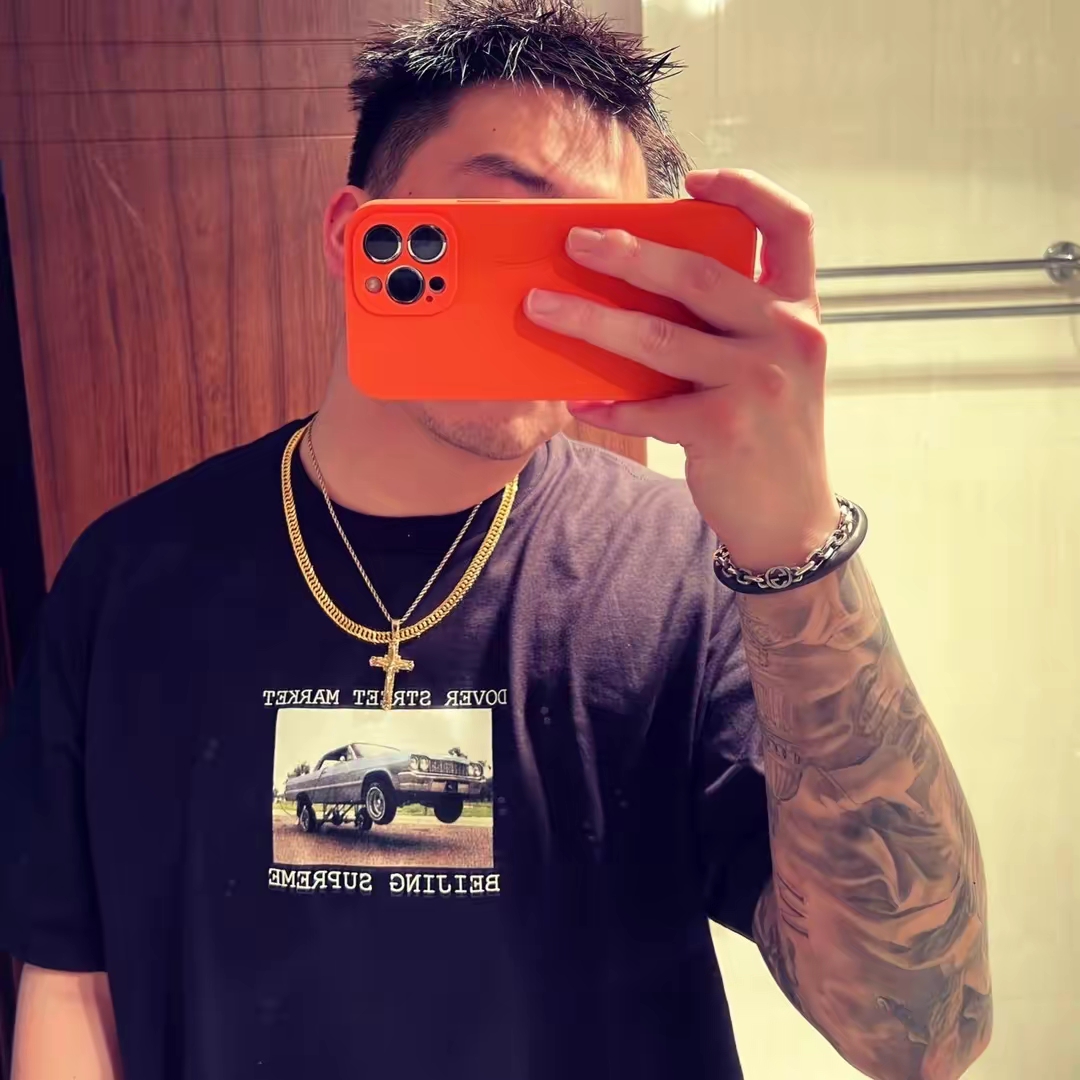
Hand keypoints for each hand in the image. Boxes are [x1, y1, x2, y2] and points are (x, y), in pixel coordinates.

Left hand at [523, 169, 839, 570]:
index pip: (791, 225)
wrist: (791, 517)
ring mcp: (758, 383)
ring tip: (542, 307)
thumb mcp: (768, 365)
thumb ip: (729, 324)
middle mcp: (787, 336)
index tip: (695, 179)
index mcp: (798, 310)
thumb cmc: (767, 429)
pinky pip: (649, 407)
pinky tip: (577, 401)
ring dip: (589, 321)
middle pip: (697, 274)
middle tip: (576, 241)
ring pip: (656, 337)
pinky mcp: (724, 430)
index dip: (748, 190)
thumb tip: (638, 290)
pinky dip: (608, 404)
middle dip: (627, 252)